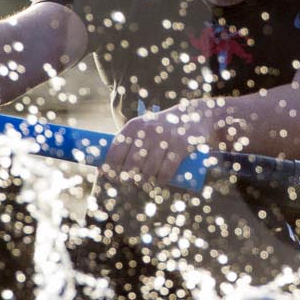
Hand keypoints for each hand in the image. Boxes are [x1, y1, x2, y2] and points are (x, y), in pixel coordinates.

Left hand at [102, 102, 222, 188]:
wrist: (194, 117)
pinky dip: (161, 180)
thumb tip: (104, 167)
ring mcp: (165, 137)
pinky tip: (159, 182)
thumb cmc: (162, 128)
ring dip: (145, 181)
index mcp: (134, 126)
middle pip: (131, 164)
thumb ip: (127, 143)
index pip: (116, 151)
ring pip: (149, 170)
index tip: (110, 177)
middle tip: (130, 182)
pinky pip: (167, 170)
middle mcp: (148, 130)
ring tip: (144, 183)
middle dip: (128, 177)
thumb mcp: (143, 128)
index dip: (110, 168)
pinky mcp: (181, 144)